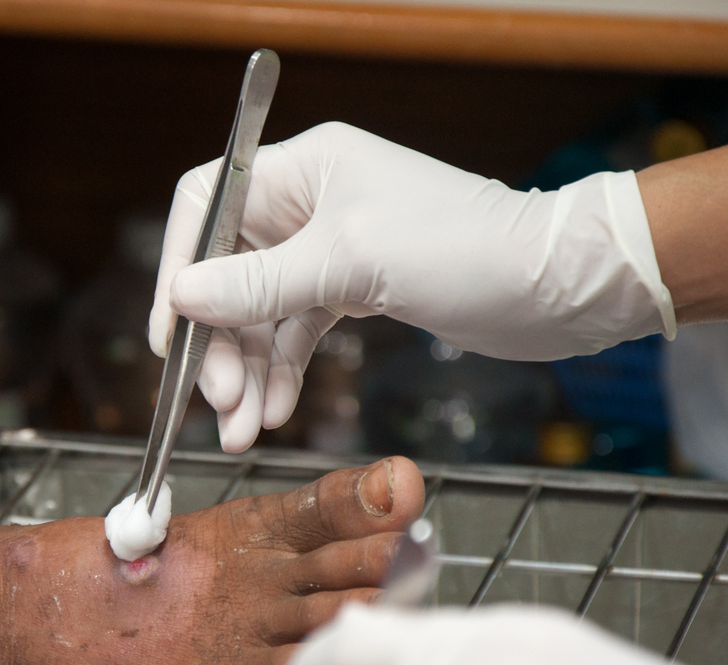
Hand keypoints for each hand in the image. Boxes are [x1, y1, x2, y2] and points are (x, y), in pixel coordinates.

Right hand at [149, 122, 675, 451]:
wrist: (556, 287)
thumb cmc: (465, 249)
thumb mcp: (351, 262)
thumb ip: (259, 282)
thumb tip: (182, 295)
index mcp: (303, 170)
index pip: (205, 207)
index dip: (177, 269)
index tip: (171, 337)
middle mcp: (308, 205)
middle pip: (227, 273)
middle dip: (218, 343)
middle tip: (218, 403)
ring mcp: (328, 252)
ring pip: (260, 314)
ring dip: (247, 373)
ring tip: (242, 431)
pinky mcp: (352, 291)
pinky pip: (296, 335)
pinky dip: (284, 374)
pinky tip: (276, 414)